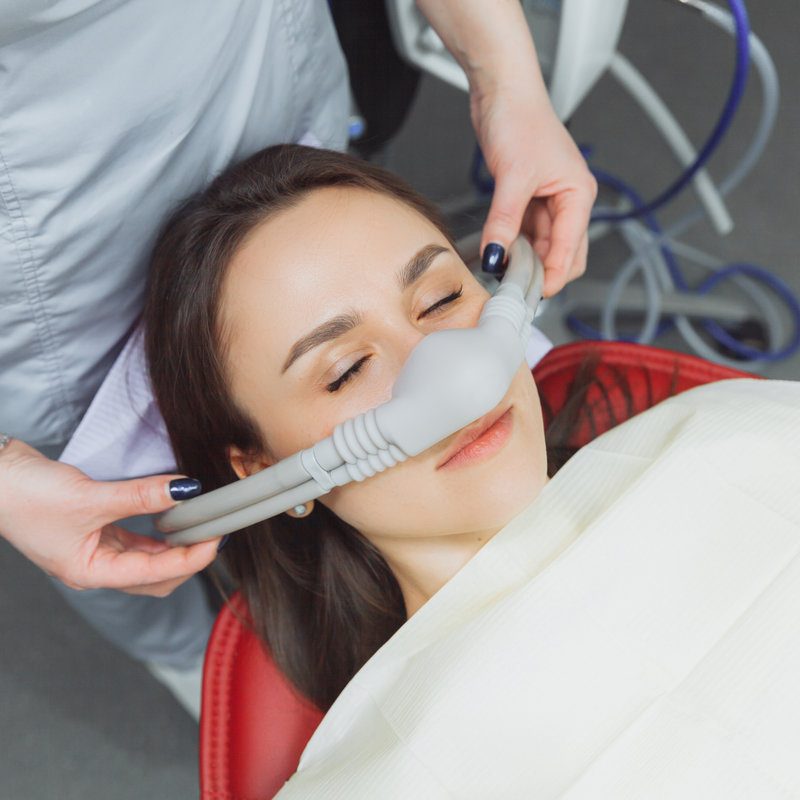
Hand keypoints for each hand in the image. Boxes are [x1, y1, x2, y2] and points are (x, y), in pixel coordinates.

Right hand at [0, 438, 217, 595]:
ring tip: (200, 523)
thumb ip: (141, 495)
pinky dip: (157, 528)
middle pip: (155, 576)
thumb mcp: (90, 498)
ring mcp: (95, 548)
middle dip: (187, 558)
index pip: (155, 574)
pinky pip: (135, 536)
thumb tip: (186, 490)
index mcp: (91, 572)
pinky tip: (173, 515)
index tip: (215, 538)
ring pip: (147, 556)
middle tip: (213, 531)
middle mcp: (95, 566)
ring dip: (174, 544)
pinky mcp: (94, 528)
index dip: (190, 558)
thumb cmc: (25, 496)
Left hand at [472, 82, 596, 296]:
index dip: (554, 276)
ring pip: (542, 246)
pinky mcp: (528, 198)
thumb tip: (496, 256)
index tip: (533, 297)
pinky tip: (498, 253)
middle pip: (563, 254)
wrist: (503, 91)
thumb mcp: (512, 178)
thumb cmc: (520, 120)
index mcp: (578, 195)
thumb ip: (504, 222)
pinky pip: (525, 232)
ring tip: (501, 274)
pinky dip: (514, 245)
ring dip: (525, 261)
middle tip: (515, 291)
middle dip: (542, 273)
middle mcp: (568, 201)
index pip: (572, 250)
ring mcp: (548, 201)